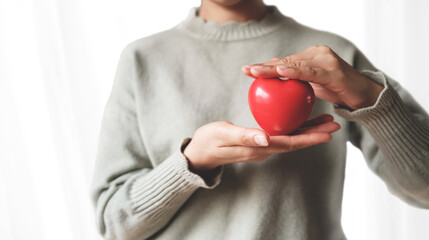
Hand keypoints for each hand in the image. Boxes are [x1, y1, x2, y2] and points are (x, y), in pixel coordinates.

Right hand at [183, 114, 339, 171]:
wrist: (200, 153)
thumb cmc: (209, 141)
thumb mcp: (224, 135)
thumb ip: (244, 136)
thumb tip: (266, 138)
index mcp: (259, 148)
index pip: (289, 143)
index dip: (309, 138)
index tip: (327, 133)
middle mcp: (264, 149)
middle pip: (295, 142)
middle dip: (316, 134)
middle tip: (335, 124)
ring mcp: (262, 146)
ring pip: (291, 138)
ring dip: (309, 131)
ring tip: (325, 121)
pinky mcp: (259, 142)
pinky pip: (282, 134)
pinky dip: (295, 128)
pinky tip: (301, 119)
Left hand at [242, 46, 383, 109]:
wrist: (364, 96)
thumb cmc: (337, 89)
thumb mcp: (313, 85)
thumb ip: (296, 77)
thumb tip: (276, 70)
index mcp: (310, 56)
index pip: (284, 62)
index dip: (265, 66)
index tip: (246, 70)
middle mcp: (317, 54)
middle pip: (287, 61)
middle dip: (265, 67)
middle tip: (247, 70)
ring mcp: (326, 60)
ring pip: (296, 65)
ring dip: (275, 69)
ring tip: (257, 72)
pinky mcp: (334, 71)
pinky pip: (311, 73)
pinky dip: (295, 72)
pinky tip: (281, 72)